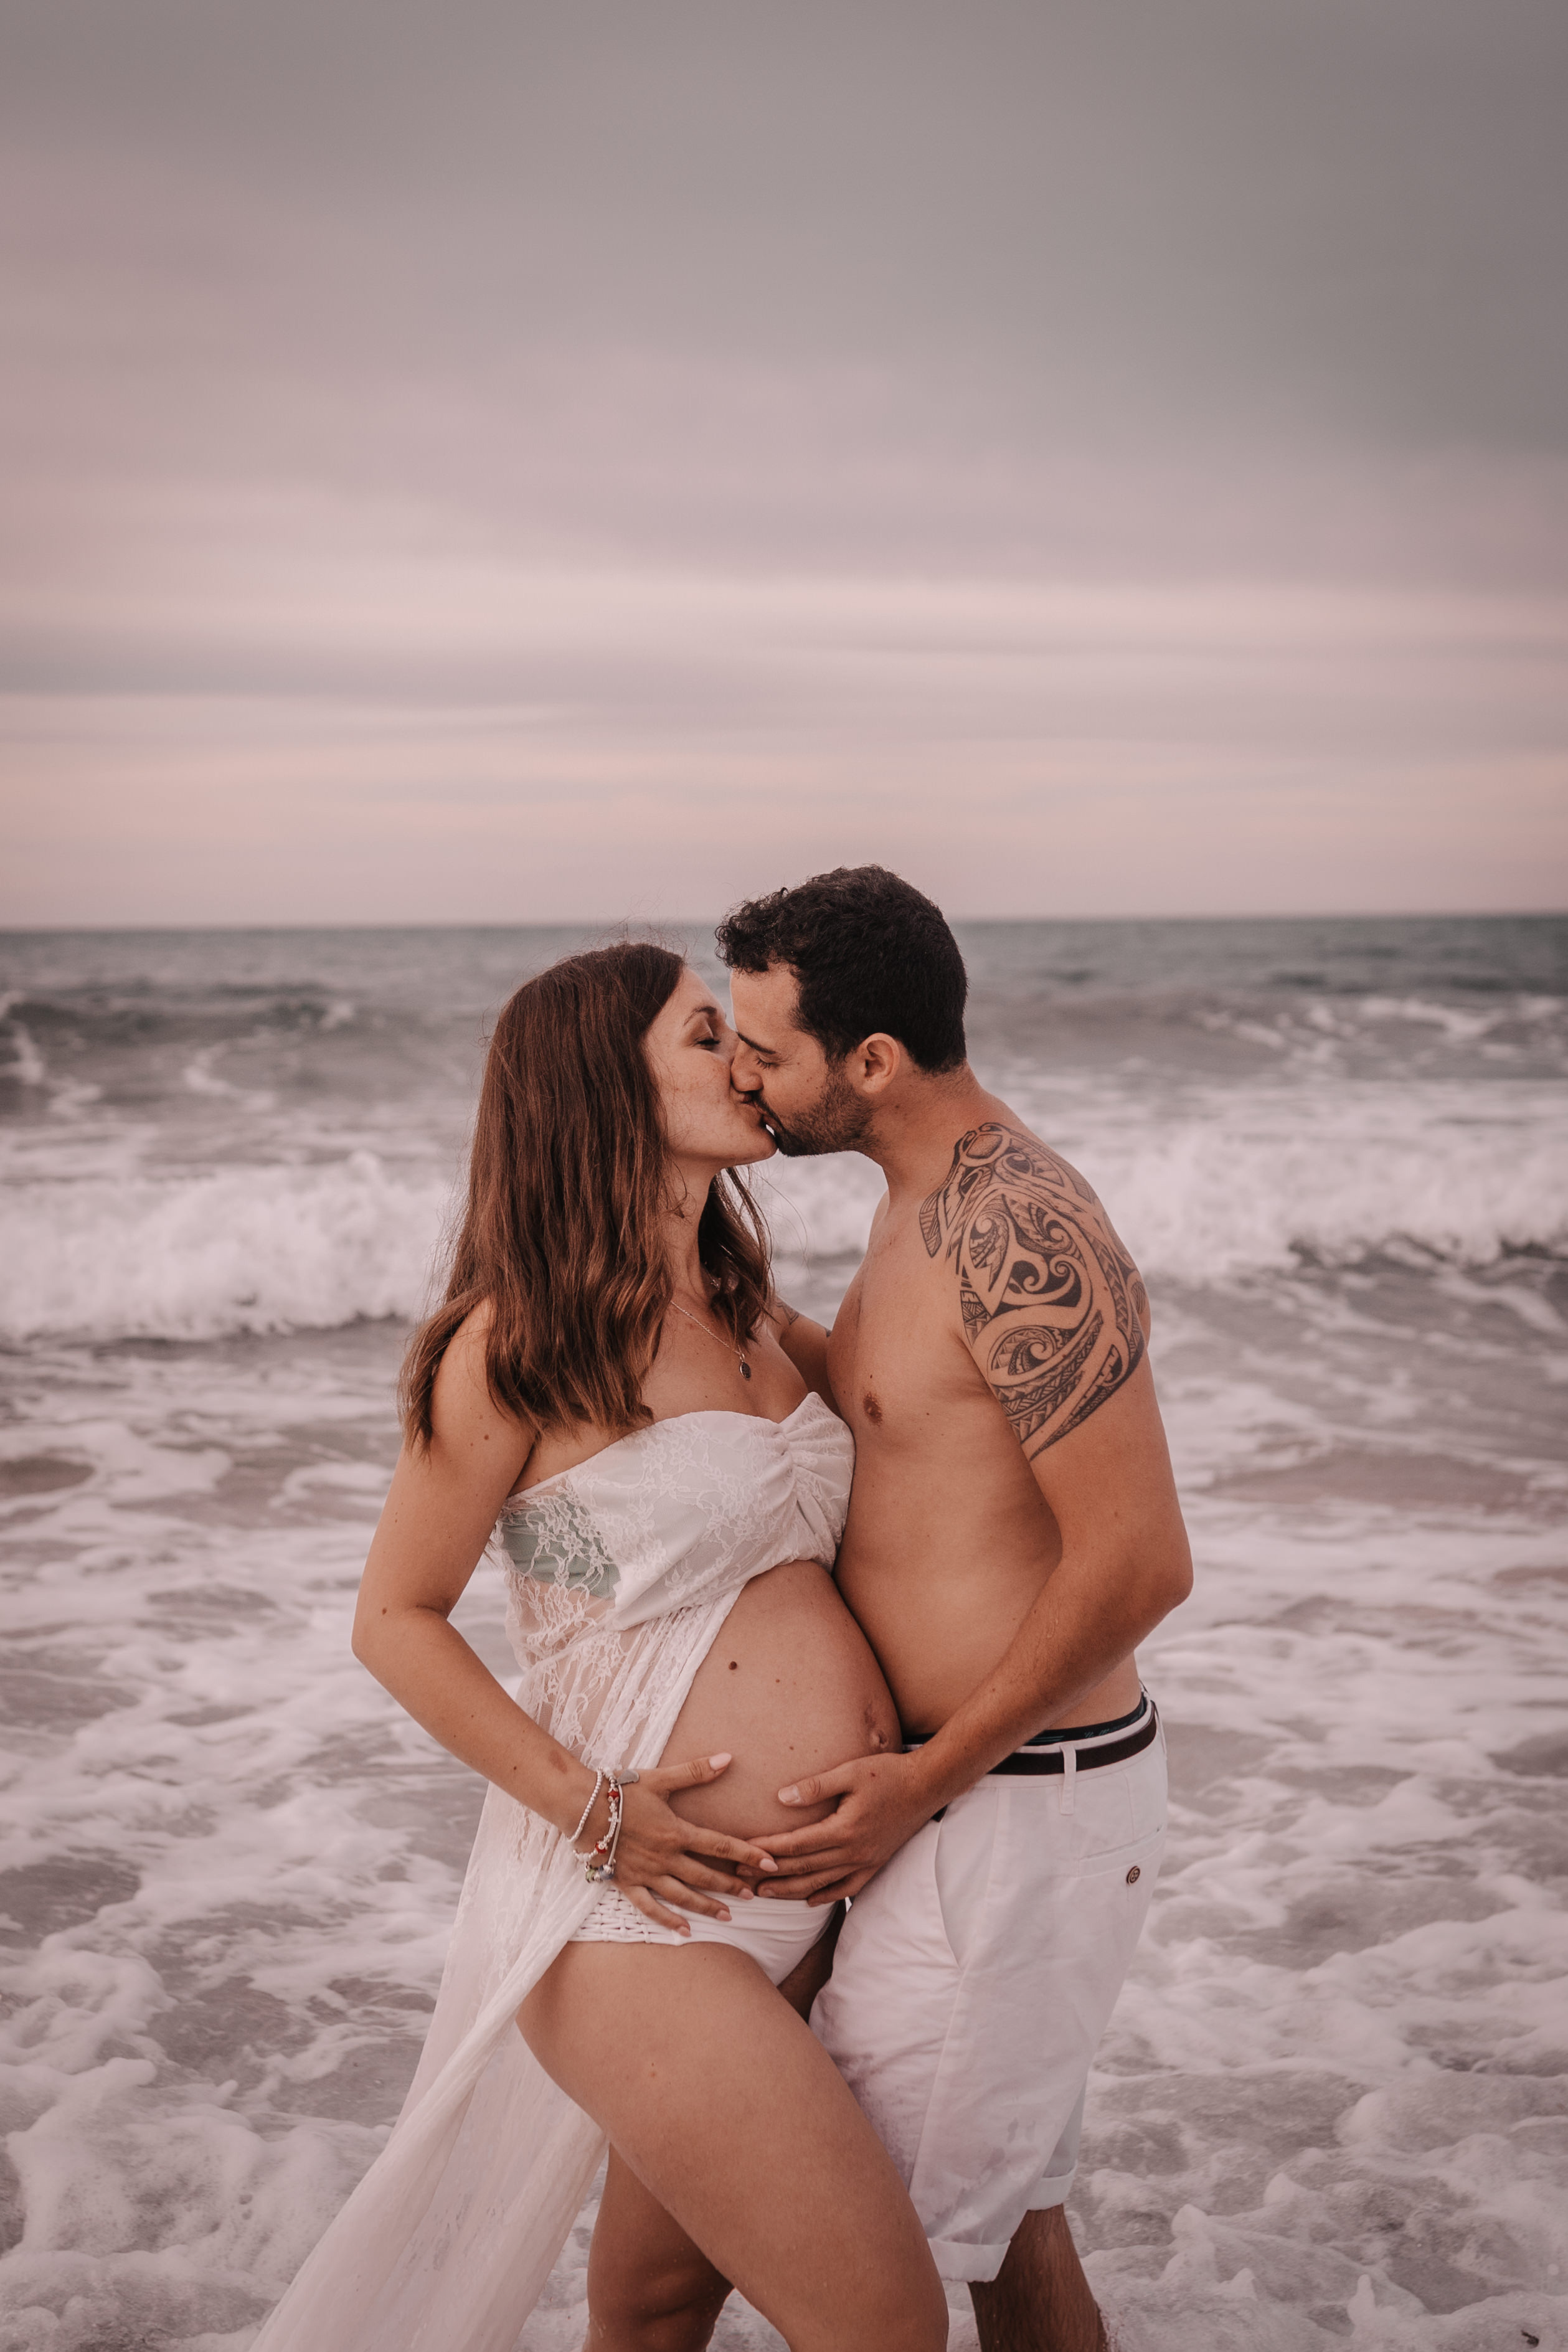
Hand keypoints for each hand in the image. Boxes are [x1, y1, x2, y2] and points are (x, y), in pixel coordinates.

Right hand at [587, 1754, 779, 1934]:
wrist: (582, 1808)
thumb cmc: (620, 1790)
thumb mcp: (660, 1779)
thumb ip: (695, 1772)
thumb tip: (727, 1758)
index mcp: (676, 1832)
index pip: (720, 1845)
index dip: (748, 1854)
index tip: (770, 1864)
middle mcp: (665, 1857)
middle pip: (705, 1875)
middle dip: (731, 1885)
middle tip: (754, 1896)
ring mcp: (646, 1873)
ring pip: (682, 1895)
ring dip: (706, 1906)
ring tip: (728, 1917)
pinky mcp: (627, 1883)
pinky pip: (649, 1907)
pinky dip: (667, 1920)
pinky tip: (683, 1931)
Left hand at [752, 1750, 936, 1903]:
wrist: (927, 1786)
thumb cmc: (887, 1773)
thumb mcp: (850, 1771)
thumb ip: (815, 1787)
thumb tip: (780, 1798)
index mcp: (844, 1829)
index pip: (796, 1845)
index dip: (767, 1850)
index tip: (743, 1851)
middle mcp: (854, 1852)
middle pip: (804, 1869)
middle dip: (770, 1874)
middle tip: (740, 1878)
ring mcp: (866, 1862)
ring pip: (821, 1883)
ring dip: (790, 1890)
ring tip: (763, 1894)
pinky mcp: (875, 1864)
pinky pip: (847, 1888)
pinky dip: (826, 1896)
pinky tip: (808, 1901)